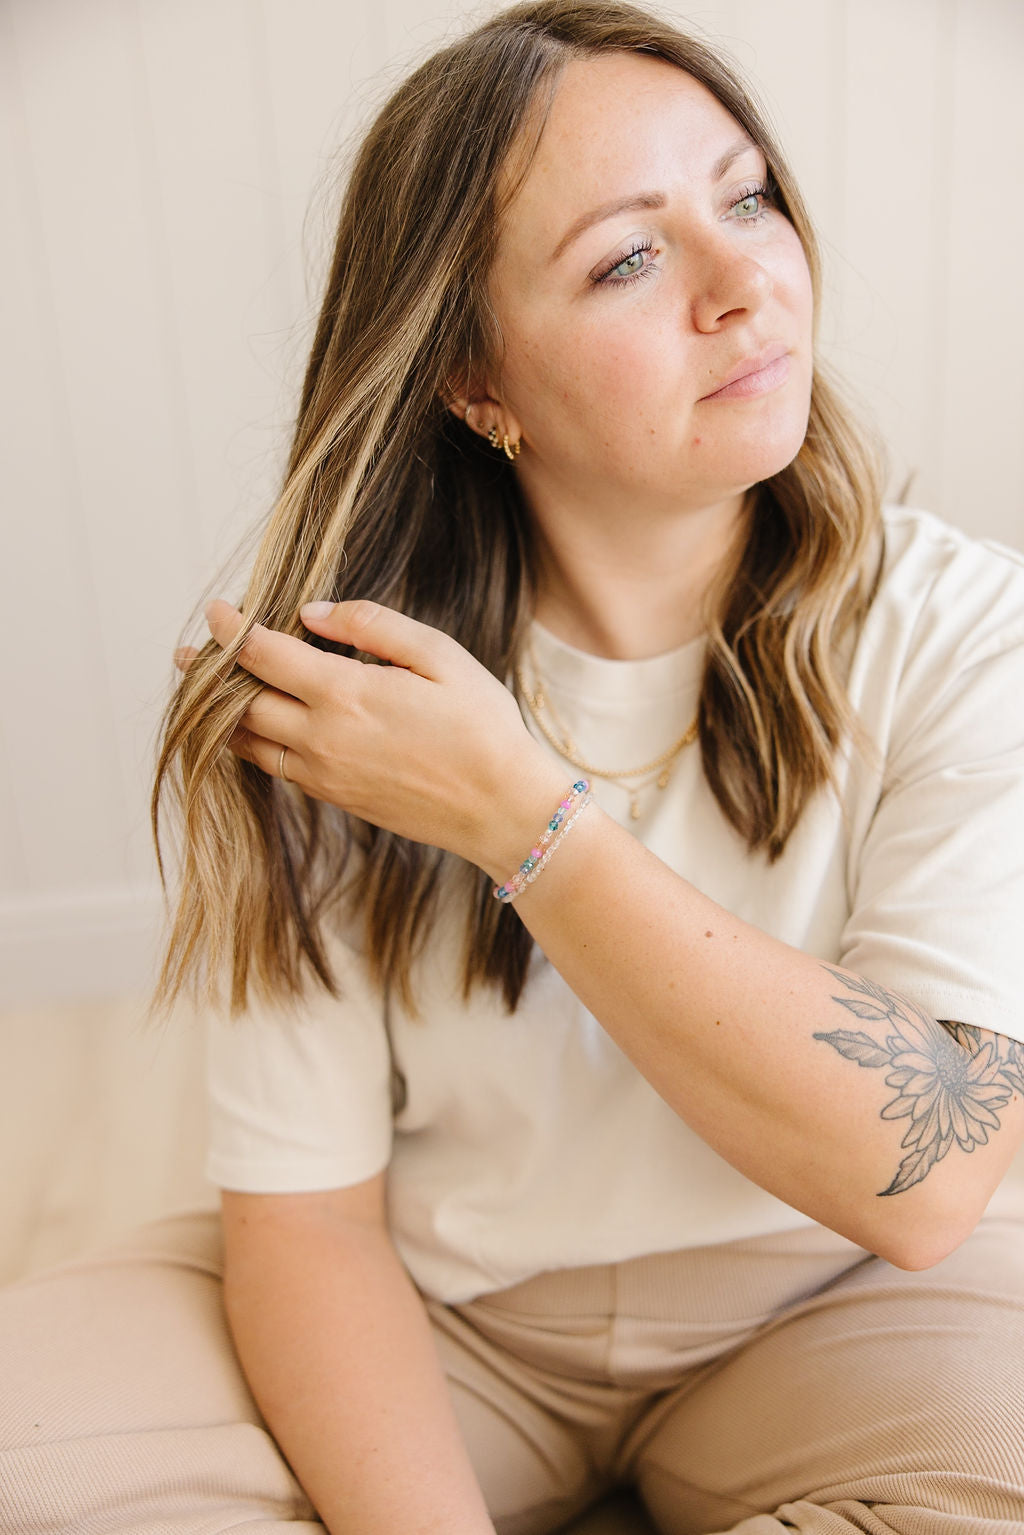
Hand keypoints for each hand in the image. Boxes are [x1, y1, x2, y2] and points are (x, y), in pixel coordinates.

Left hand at [180, 598, 561, 871]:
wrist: (501, 809)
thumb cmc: (481, 727)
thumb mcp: (439, 655)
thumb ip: (372, 626)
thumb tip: (311, 613)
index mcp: (345, 694)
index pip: (263, 654)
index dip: (232, 628)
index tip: (217, 609)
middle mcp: (321, 738)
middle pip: (240, 701)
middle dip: (209, 673)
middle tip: (187, 653)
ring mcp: (323, 774)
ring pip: (249, 741)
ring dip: (222, 713)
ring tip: (207, 691)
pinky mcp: (333, 798)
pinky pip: (274, 768)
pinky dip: (253, 744)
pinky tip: (256, 728)